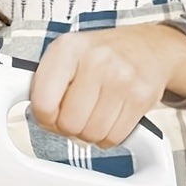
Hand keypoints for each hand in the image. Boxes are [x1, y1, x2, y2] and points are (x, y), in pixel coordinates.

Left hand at [29, 24, 185, 146]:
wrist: (150, 47)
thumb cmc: (101, 54)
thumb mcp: (67, 54)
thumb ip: (46, 82)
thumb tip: (35, 116)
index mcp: (68, 48)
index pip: (43, 103)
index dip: (43, 118)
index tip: (49, 115)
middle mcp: (95, 60)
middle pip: (68, 123)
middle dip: (68, 127)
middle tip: (74, 115)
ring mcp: (121, 79)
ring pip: (91, 134)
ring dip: (88, 133)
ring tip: (93, 114)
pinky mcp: (142, 97)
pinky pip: (114, 138)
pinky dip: (108, 136)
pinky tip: (109, 117)